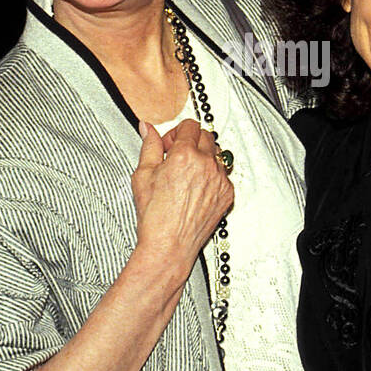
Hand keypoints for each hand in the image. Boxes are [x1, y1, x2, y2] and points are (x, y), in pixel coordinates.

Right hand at [131, 120, 233, 279]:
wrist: (169, 245)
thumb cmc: (155, 217)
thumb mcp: (143, 175)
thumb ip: (149, 146)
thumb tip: (148, 128)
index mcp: (185, 156)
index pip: (189, 125)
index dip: (176, 133)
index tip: (169, 145)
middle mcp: (207, 165)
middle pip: (205, 135)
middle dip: (190, 141)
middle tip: (177, 157)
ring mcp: (220, 180)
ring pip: (216, 154)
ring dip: (203, 157)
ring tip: (186, 175)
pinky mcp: (227, 194)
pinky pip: (223, 174)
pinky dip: (211, 176)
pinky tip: (195, 189)